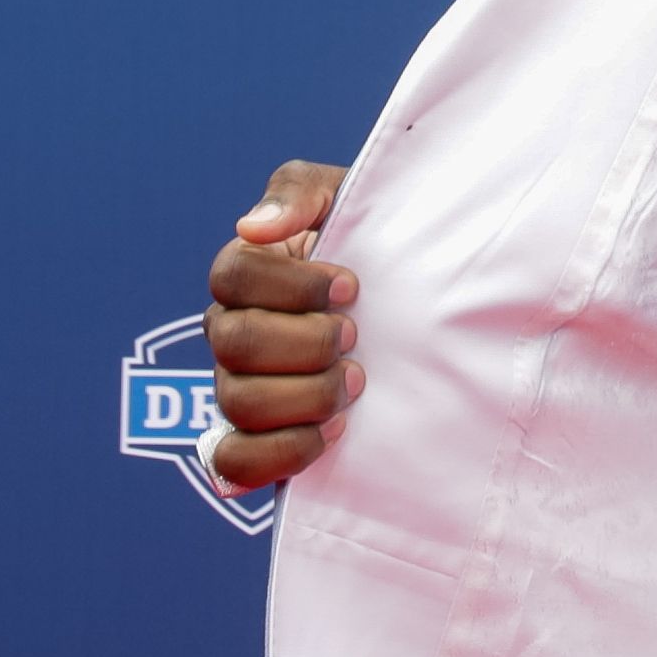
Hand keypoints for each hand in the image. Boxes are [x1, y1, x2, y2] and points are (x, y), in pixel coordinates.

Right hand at [202, 161, 359, 492]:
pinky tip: (332, 431)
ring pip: (237, 403)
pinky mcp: (261, 441)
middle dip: (306, 342)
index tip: (351, 286)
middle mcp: (233, 331)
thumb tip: (252, 226)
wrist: (422, 311)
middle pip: (234, 342)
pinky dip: (280, 451)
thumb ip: (298, 192)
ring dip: (306, 395)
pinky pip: (235, 463)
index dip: (293, 284)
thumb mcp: (347, 197)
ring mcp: (241, 388)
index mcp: (248, 272)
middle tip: (355, 337)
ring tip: (356, 384)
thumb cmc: (378, 245)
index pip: (233, 275)